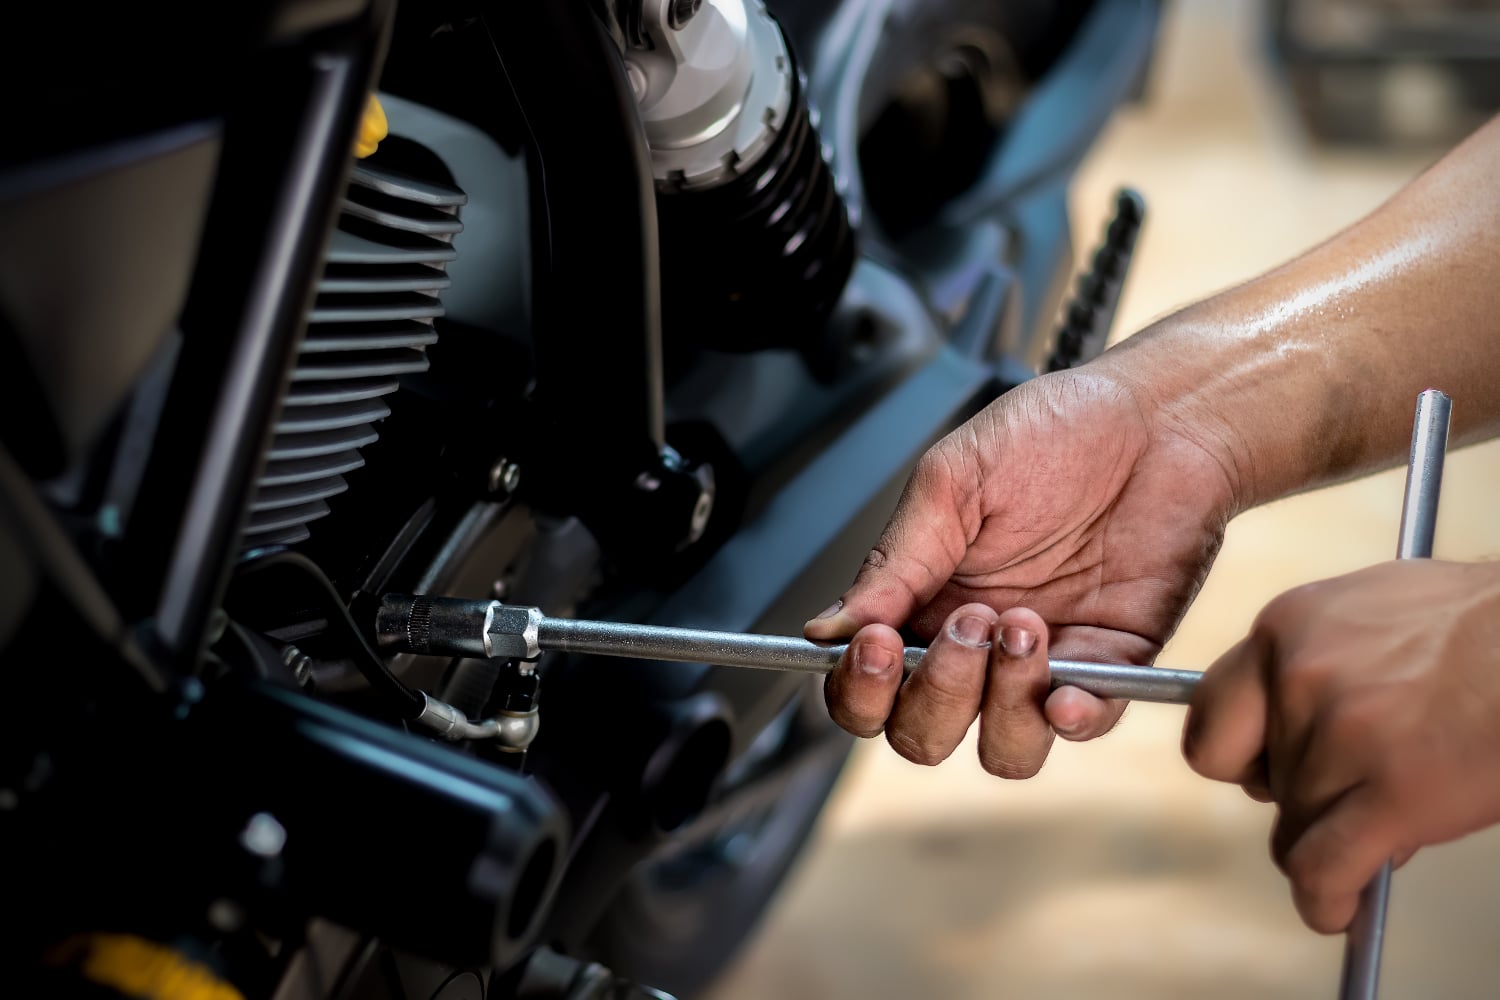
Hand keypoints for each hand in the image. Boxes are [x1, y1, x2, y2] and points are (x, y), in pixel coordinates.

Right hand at [805, 365, 1241, 774]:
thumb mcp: (952, 482)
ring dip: (1001, 703)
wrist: (1160, 415)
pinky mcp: (1114, 664)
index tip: (877, 643)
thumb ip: (892, 562)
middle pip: (923, 733)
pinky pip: (1084, 725)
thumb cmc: (1057, 429)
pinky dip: (1070, 719)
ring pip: (1002, 750)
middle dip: (935, 693)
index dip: (860, 686)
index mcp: (923, 601)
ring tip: (1024, 623)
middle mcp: (977, 646)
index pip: (866, 686)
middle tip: (968, 619)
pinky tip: (1066, 684)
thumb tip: (826, 629)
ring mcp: (1044, 661)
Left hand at [1183, 560, 1499, 932]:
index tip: (1263, 770)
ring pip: (1295, 828)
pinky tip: (1339, 908)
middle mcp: (1297, 680)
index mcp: (1283, 630)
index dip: (1239, 756)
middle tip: (1343, 791)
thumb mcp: (1367, 609)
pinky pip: (1323, 869)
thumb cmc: (1474, 624)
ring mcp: (1342, 738)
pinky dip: (1326, 900)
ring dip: (1336, 838)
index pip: (1211, 717)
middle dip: (1293, 796)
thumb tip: (1289, 726)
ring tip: (1388, 819)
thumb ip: (1315, 660)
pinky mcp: (1395, 794)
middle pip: (1256, 780)